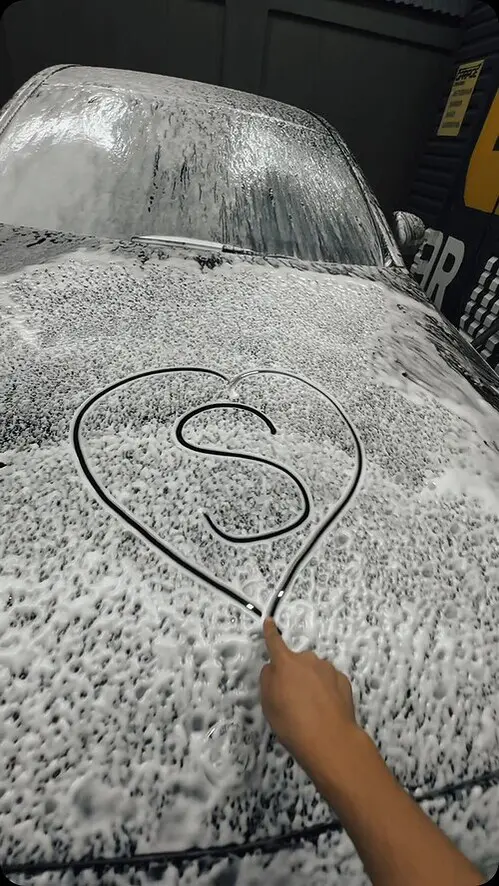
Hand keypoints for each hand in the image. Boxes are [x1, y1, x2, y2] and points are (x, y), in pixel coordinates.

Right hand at [260, 617, 361, 782]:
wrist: (330, 739)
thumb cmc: (291, 723)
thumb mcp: (268, 704)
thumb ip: (268, 679)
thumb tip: (273, 668)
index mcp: (286, 664)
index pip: (275, 642)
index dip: (270, 632)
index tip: (270, 621)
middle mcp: (308, 660)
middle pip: (297, 662)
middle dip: (294, 674)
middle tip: (293, 699)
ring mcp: (328, 669)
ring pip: (315, 671)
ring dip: (311, 682)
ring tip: (312, 708)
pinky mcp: (343, 681)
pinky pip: (330, 681)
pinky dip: (327, 690)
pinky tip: (326, 709)